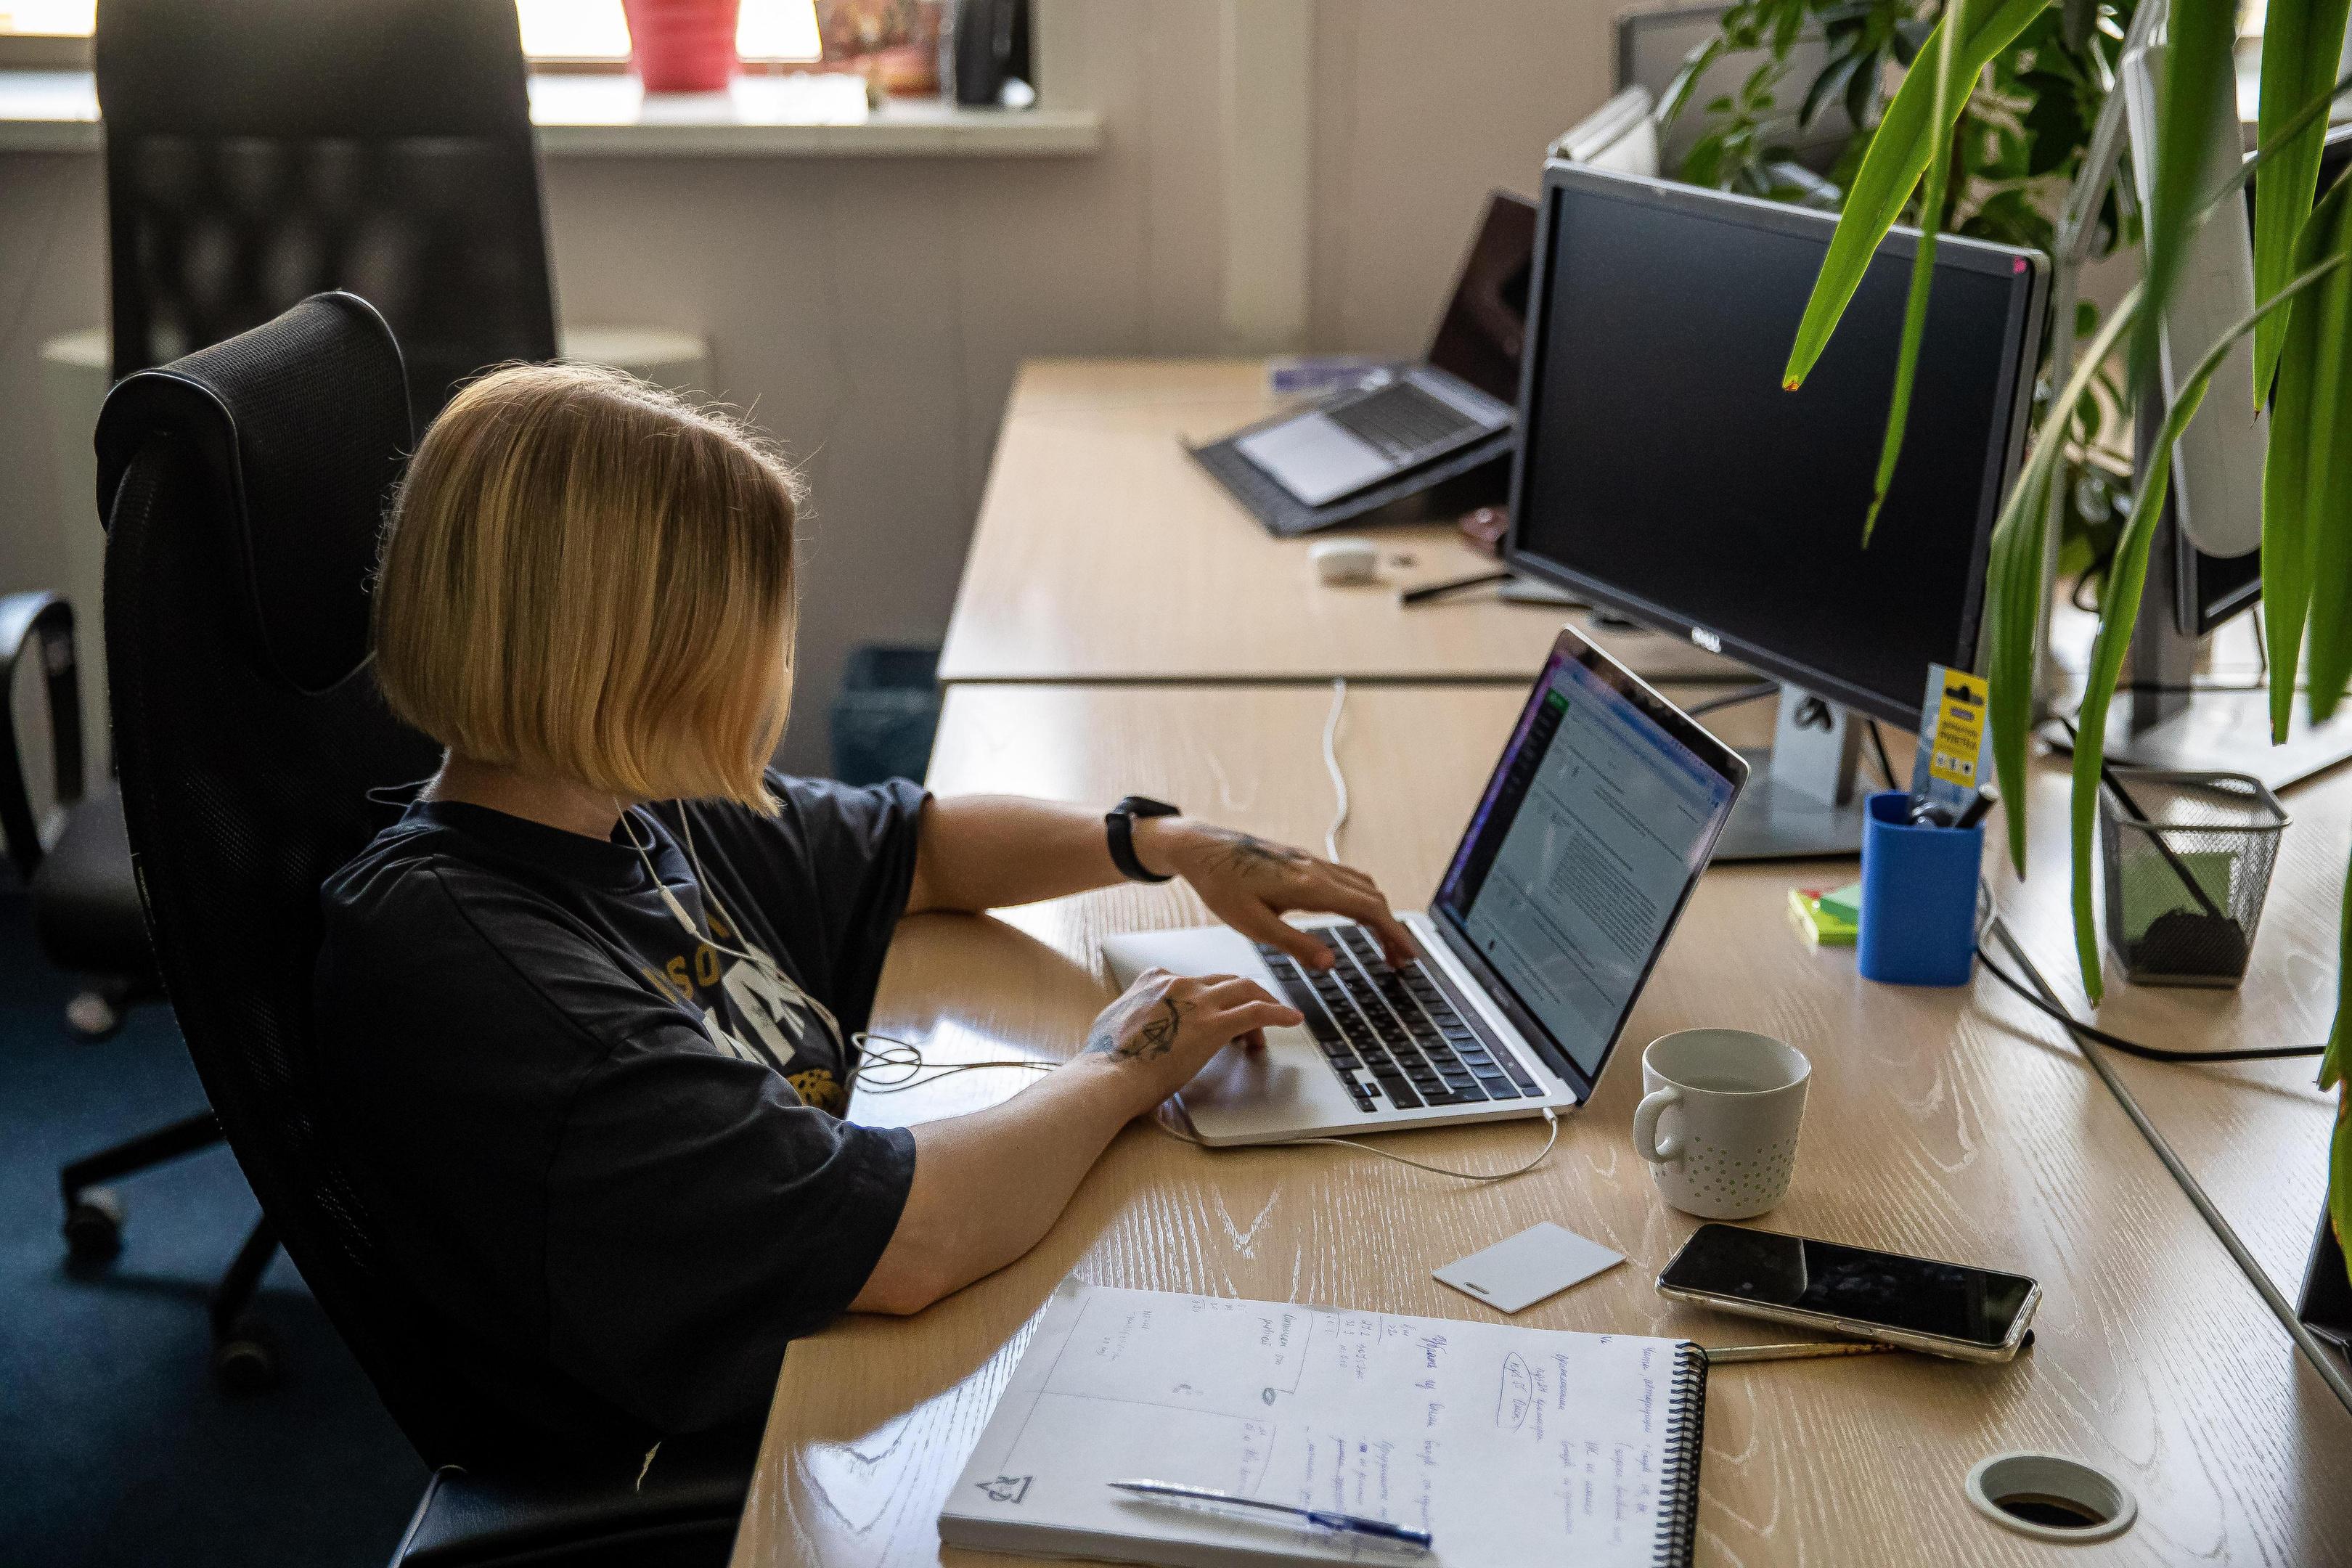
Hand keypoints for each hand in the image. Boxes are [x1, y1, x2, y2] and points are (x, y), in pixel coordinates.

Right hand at [1080, 968, 1301, 1117]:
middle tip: (1253, 1020)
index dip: (1211, 998)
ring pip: (1245, 990)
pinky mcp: (1214, 1025)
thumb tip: (1132, 1025)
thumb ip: (1131, 1014)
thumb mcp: (1113, 1024)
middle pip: (1225, 981)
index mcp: (1153, 980)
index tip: (1216, 1015)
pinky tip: (1293, 1019)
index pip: (1194, 980)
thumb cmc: (1107, 1062)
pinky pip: (1257, 1011)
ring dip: (1264, 1003)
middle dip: (1244, 997)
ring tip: (1278, 1019)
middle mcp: (1178, 983)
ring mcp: (1198, 1002)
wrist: (1109, 1076)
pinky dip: (1279, 1013)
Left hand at [1135, 819, 1414, 970]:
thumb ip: (1294, 944)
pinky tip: (1356, 914)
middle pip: (1372, 898)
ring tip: (1383, 943)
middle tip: (1401, 960)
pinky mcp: (1302, 861)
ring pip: (1362, 885)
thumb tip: (1330, 962)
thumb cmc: (1221, 885)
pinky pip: (1346, 878)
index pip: (1368, 910)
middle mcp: (1316, 869)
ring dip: (1379, 913)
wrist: (1201, 848)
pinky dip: (1363, 899)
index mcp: (1309, 886)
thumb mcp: (1252, 924)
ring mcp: (1311, 862)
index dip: (1394, 934)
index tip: (1409, 955)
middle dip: (1392, 930)